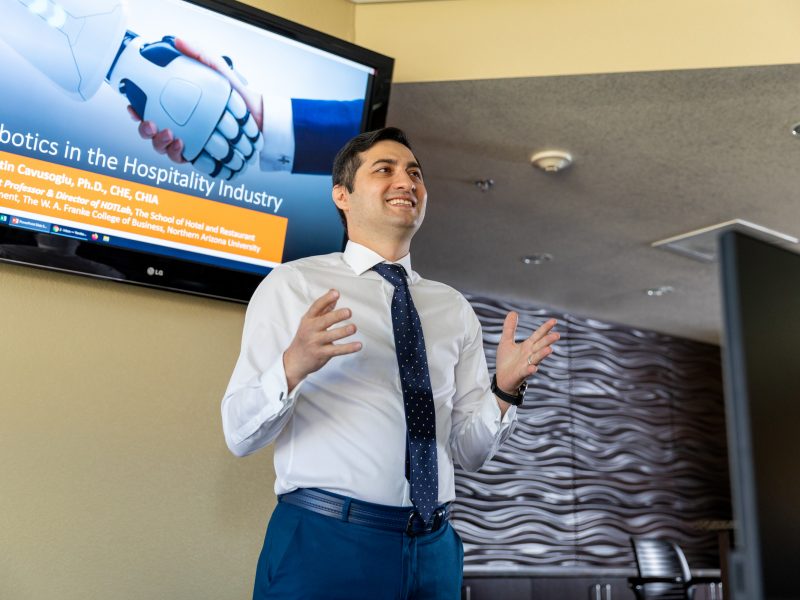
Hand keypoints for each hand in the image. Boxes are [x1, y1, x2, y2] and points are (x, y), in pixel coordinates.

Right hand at [128, 37, 263, 163]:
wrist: (258, 116)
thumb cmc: (236, 93)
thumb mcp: (217, 69)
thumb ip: (199, 54)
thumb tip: (178, 41)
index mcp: (177, 106)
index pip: (148, 109)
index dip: (136, 110)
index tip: (133, 106)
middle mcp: (180, 124)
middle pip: (151, 132)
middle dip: (145, 130)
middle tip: (151, 124)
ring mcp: (189, 140)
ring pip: (164, 148)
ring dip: (160, 144)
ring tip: (170, 136)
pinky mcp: (201, 155)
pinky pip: (183, 159)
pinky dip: (178, 155)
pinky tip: (182, 147)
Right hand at [283, 289, 361, 391]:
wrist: (295, 361)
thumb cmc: (304, 338)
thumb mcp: (310, 321)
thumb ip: (323, 308)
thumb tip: (333, 291)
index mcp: (308, 319)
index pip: (316, 307)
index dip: (326, 299)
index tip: (336, 293)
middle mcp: (310, 330)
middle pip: (324, 321)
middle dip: (336, 316)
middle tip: (348, 312)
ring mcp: (315, 342)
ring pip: (330, 336)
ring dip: (343, 332)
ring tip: (353, 328)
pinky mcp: (321, 354)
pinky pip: (336, 350)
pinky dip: (348, 348)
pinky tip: (358, 345)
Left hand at [495, 314, 558, 395]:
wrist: (501, 379)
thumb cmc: (506, 360)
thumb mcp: (506, 341)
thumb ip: (509, 328)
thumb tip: (513, 312)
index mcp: (527, 346)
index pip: (538, 335)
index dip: (545, 328)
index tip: (554, 321)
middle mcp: (530, 354)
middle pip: (540, 346)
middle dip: (548, 341)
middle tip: (557, 335)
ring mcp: (527, 364)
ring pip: (537, 358)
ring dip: (542, 354)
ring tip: (549, 350)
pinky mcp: (521, 374)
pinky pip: (526, 372)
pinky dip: (530, 370)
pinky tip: (533, 368)